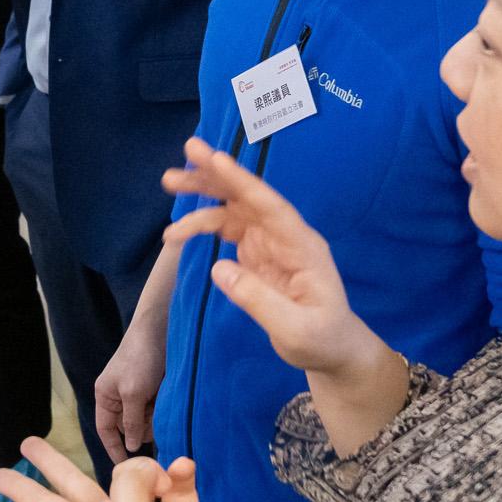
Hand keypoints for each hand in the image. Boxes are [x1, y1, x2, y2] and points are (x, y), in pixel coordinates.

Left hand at [0, 440, 271, 501]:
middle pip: (78, 487)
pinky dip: (180, 473)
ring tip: (164, 478)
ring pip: (136, 479)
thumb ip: (128, 488)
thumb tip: (147, 469)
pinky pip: (176, 484)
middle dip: (55, 464)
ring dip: (147, 468)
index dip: (22, 491)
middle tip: (31, 440)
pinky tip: (185, 470)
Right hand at [94, 322, 163, 462]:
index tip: (125, 466)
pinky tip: (169, 409)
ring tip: (164, 414)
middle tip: (156, 432)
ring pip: (144, 420)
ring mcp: (136, 392)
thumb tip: (129, 446)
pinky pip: (155, 410)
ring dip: (154, 422)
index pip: (105, 430)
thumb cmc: (141, 358)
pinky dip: (162, 412)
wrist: (161, 329)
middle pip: (127, 427)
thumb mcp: (134, 393)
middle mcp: (118, 396)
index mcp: (105, 396)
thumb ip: (130, 421)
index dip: (113, 449)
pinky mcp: (153, 388)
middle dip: (140, 431)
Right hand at [161, 140, 384, 386]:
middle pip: (248, 197)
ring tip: (169, 185)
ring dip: (202, 197)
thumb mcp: (294, 329)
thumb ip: (257, 299)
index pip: (270, 207)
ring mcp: (269, 243)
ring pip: (233, 209)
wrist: (332, 352)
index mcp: (302, 247)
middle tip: (187, 150)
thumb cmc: (322, 340)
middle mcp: (284, 236)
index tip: (217, 158)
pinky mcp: (256, 255)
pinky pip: (226, 230)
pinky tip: (179, 232)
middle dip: (218, 174)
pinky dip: (202, 225)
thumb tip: (218, 268)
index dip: (243, 182)